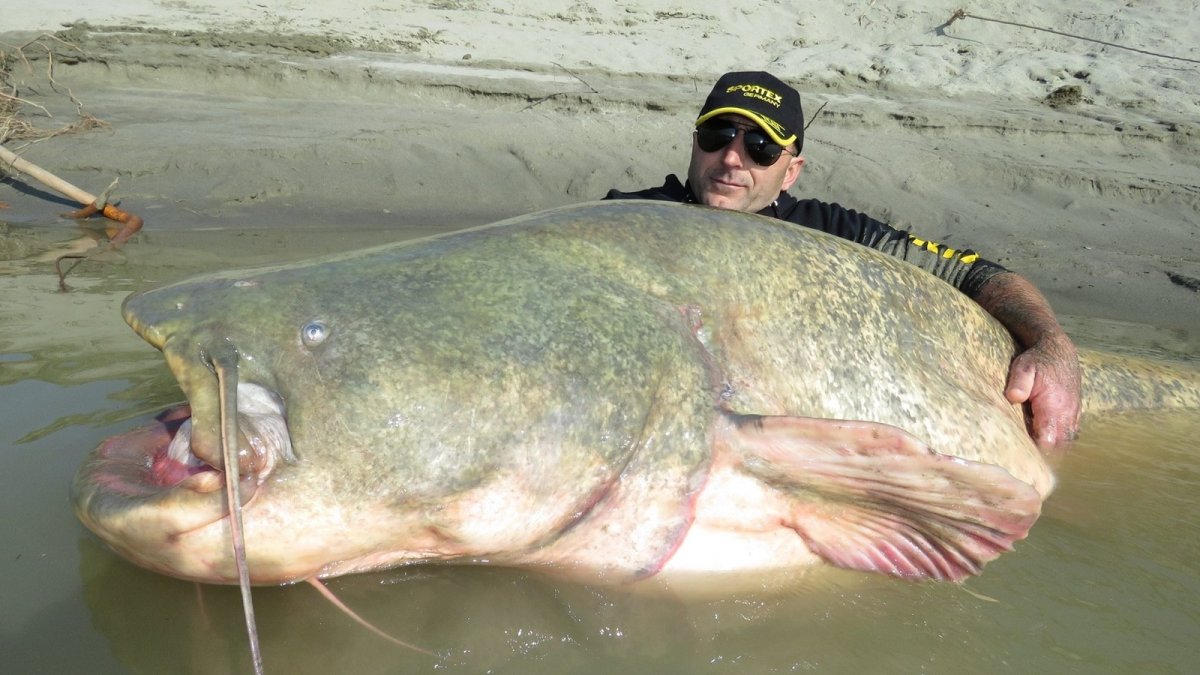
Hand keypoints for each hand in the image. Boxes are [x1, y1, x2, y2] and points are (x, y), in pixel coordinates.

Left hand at [1004, 335, 1081, 450]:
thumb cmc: (1037, 360)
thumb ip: (1019, 383)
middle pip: (1059, 446)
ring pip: (1067, 441)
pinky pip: (1071, 433)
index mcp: (1054, 406)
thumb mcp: (1023, 367)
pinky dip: (1060, 439)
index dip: (1036, 451)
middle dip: (1044, 454)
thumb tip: (1013, 398)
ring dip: (1053, 447)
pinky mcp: (1075, 413)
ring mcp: (1074, 414)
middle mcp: (1068, 413)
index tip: (1022, 454)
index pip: (1049, 440)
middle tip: (1025, 456)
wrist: (1058, 350)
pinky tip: (1044, 438)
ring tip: (1034, 450)